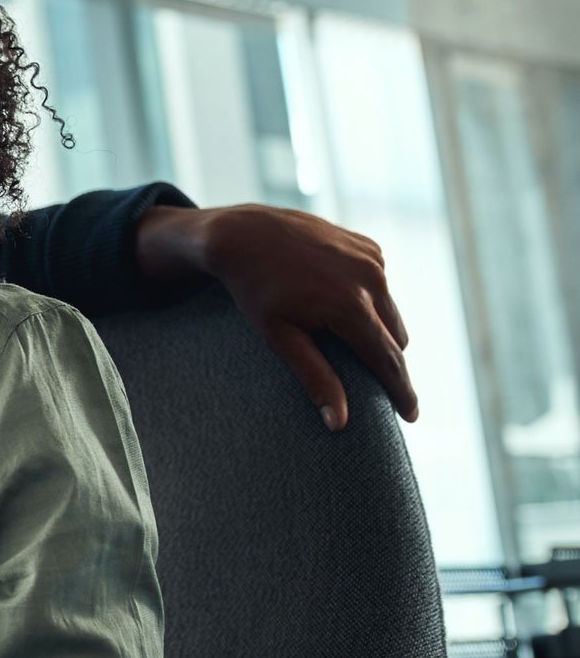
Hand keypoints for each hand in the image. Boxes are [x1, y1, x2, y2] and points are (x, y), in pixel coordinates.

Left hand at [139, 204, 416, 429]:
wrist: (245, 234)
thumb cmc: (256, 291)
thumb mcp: (279, 338)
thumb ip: (315, 378)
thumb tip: (340, 423)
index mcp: (351, 306)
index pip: (388, 360)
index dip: (401, 391)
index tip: (411, 416)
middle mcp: (371, 279)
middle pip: (395, 339)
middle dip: (387, 363)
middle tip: (374, 387)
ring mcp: (373, 259)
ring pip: (391, 313)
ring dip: (378, 331)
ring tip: (350, 345)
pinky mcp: (370, 247)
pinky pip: (381, 286)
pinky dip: (370, 301)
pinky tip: (339, 303)